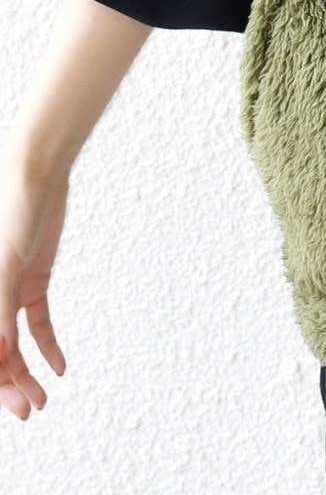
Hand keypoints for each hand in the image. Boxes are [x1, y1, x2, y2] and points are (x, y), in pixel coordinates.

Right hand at [0, 162, 69, 418]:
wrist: (34, 174)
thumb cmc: (11, 211)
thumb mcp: (6, 263)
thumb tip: (1, 357)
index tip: (13, 407)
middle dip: (9, 386)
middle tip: (32, 411)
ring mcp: (7, 290)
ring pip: (14, 343)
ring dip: (27, 373)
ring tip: (44, 399)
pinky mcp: (31, 279)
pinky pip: (36, 320)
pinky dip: (47, 344)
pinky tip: (60, 366)